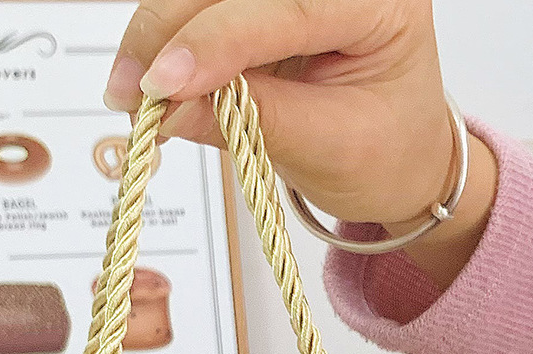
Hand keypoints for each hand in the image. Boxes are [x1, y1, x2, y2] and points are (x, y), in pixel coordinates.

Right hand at [104, 0, 496, 286]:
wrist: (401, 159)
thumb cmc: (386, 154)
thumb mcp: (331, 148)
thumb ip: (255, 121)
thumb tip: (166, 108)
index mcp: (381, 2)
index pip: (287, 8)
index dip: (215, 42)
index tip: (164, 83)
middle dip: (171, 32)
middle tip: (131, 93)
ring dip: (160, 33)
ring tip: (133, 93)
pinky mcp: (260, 0)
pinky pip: (200, 6)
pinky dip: (169, 39)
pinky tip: (152, 76)